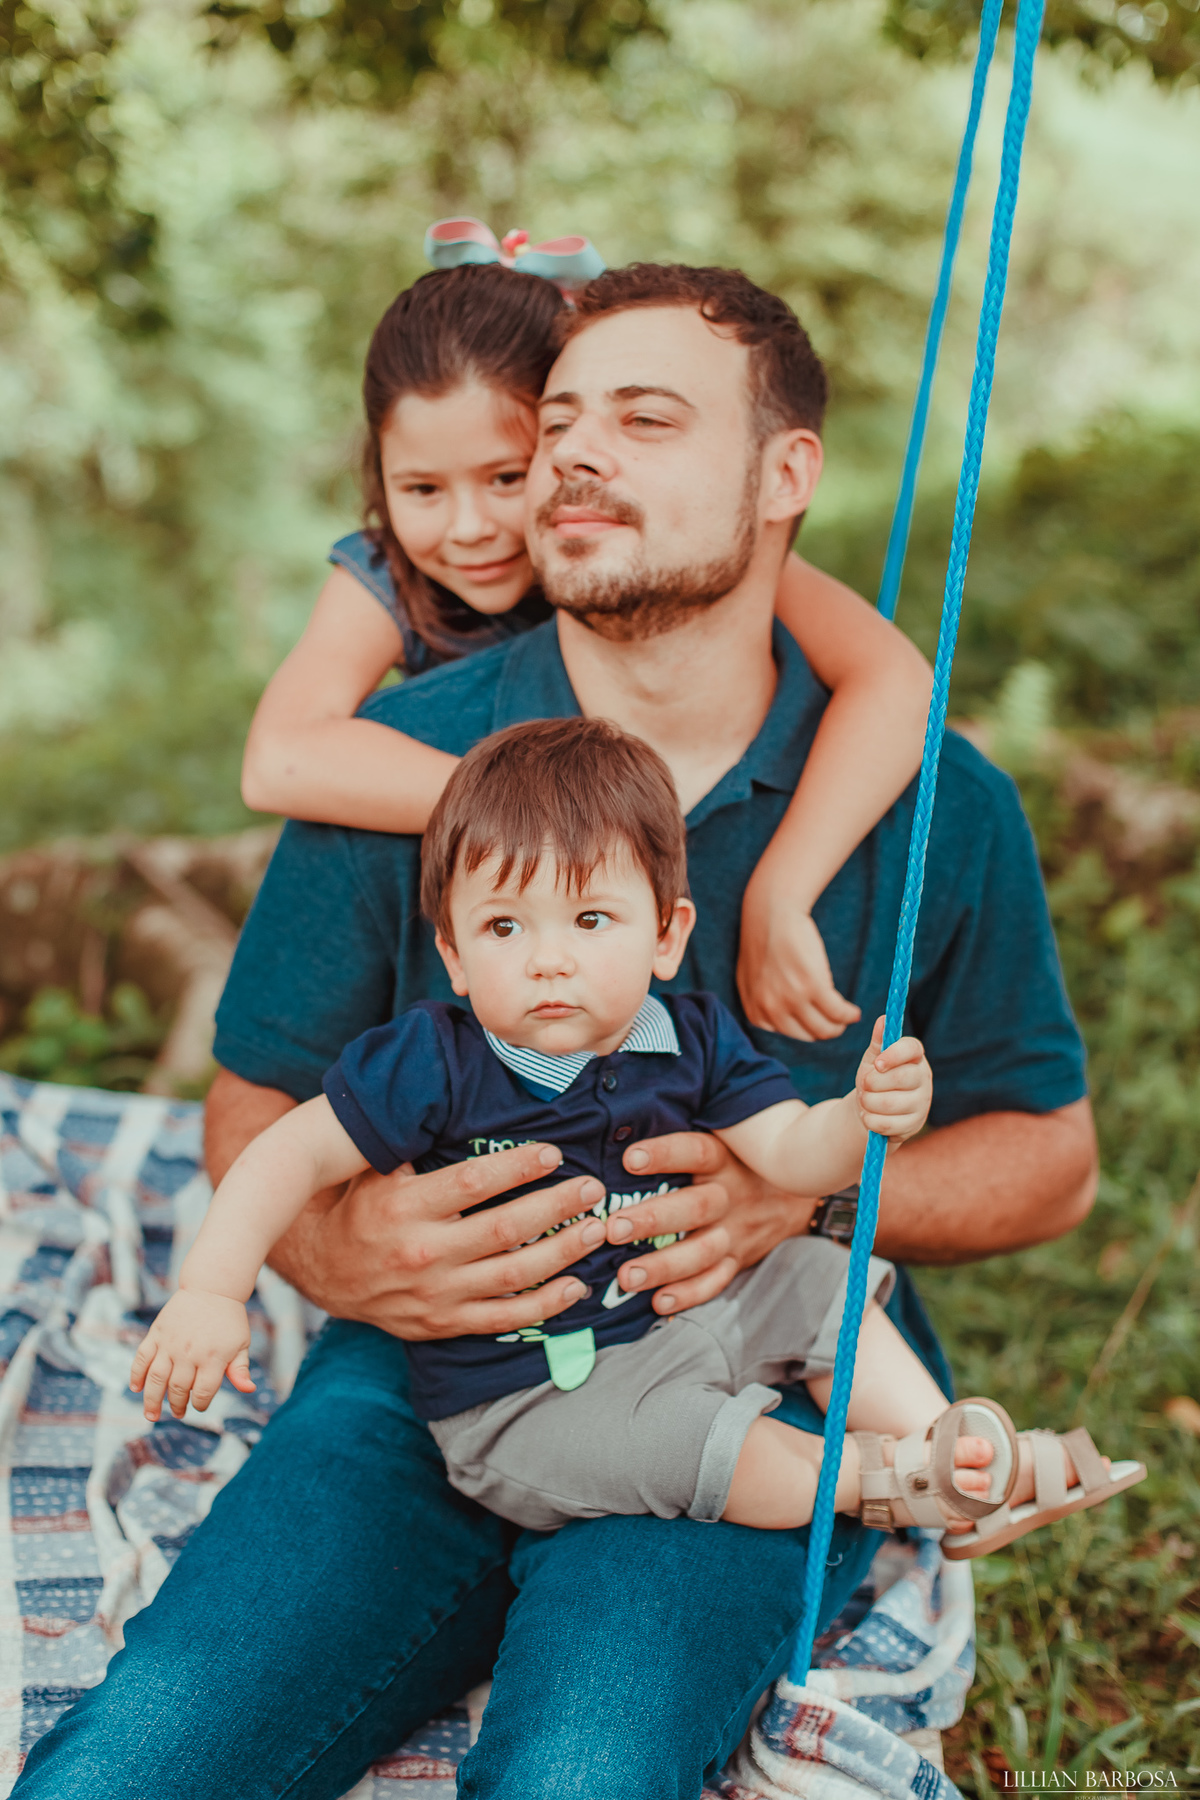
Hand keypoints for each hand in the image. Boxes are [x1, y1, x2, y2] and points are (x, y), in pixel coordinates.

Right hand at [130, 1289, 255, 1421]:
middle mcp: (189, 1353)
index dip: (200, 1404)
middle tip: (178, 1412)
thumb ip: (241, 1369)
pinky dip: (136, 1375)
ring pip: (156, 1379)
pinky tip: (136, 1388)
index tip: (198, 1405)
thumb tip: (249, 1390)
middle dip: (176, 1406)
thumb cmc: (229, 1320)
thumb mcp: (241, 1344)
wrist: (212, 1287)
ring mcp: (170, 1344)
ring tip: (151, 1415)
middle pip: (177, 1389)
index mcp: (213, 1358)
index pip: (202, 1392)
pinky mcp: (156, 1334)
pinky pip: (142, 1358)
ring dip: (151, 1400)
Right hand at [268, 1141, 622, 1340]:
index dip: (517, 1167)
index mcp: (406, 1206)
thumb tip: (457, 1093)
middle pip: (503, 1229)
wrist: (324, 1270)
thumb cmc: (364, 1206)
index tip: (553, 1153)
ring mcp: (436, 1293)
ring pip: (512, 1275)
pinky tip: (577, 1285)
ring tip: (596, 1230)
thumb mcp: (380, 1168)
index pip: (472, 1183)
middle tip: (591, 1188)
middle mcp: (423, 1252)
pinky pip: (503, 1317)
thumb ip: (417, 1139)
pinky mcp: (444, 1323)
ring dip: (561, 1253)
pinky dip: (544, 1305)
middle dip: (554, 1207)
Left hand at [606, 1131, 818, 1313]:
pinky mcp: (738, 1260)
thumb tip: (623, 1123)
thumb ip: (684, 1137)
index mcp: (724, 1160)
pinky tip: (659, 1302)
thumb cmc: (739, 1161)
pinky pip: (716, 1282)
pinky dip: (689, 1295)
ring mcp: (737, 1232)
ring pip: (702, 1252)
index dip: (664, 1154)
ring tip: (626, 1276)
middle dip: (652, 1220)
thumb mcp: (725, 1139)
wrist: (795, 1195)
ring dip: (663, 1266)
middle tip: (613, 1229)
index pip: (696, 1152)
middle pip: (695, 1208)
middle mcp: (731, 1196)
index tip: (629, 1159)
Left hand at [737, 875, 860, 1041]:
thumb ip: (760, 1002)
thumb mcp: (750, 979)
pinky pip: (838, 1012)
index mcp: (756, 1012)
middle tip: (837, 1022)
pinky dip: (849, 1015)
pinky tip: (853, 1011)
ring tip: (847, 1017)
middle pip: (809, 1036)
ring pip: (826, 1028)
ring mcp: (792, 999)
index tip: (818, 1022)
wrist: (771, 913)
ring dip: (840, 1026)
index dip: (808, 1029)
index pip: (789, 1035)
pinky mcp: (813, 986)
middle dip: (826, 1031)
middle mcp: (772, 1010)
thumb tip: (776, 1021)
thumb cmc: (762, 941)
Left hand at [855, 1016, 931, 1145]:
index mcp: (915, 1057)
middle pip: (901, 1078)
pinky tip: (868, 1116)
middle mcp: (923, 1078)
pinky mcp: (914, 1125)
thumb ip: (878, 1042)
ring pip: (890, 1103)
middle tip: (864, 1084)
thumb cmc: (874, 1079)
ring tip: (864, 1100)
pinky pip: (887, 1124)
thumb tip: (883, 1019)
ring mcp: (922, 1103)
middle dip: (873, 1083)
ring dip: (868, 1102)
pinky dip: (870, 1120)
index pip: (913, 1048)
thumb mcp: (873, 1060)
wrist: (871, 1110)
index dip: (894, 1054)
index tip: (877, 1064)